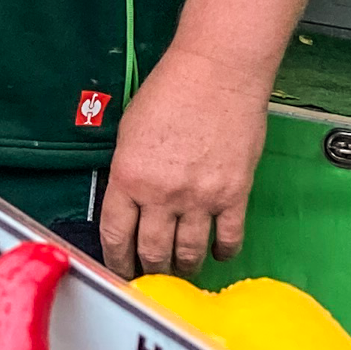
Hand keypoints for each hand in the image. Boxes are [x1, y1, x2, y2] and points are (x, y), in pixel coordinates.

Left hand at [97, 49, 269, 278]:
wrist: (218, 73)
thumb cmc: (170, 91)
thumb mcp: (130, 133)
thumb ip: (129, 173)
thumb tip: (132, 203)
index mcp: (128, 178)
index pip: (116, 235)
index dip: (117, 260)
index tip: (120, 269)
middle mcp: (162, 195)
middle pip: (152, 252)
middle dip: (150, 269)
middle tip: (151, 275)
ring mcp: (200, 199)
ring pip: (188, 253)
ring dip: (184, 267)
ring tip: (182, 270)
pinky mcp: (234, 195)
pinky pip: (228, 238)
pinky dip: (223, 252)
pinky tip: (218, 254)